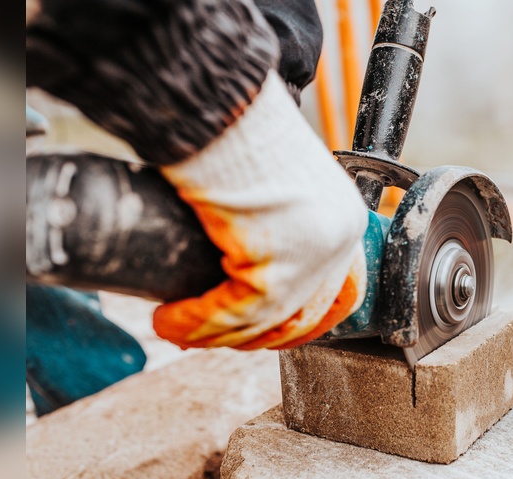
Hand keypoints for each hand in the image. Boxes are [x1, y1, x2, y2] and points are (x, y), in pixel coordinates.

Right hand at [153, 71, 368, 349]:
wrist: (220, 108)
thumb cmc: (238, 135)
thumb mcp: (276, 187)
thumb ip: (278, 222)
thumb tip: (243, 258)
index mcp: (344, 220)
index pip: (335, 294)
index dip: (294, 322)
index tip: (256, 334)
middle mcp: (338, 240)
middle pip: (301, 316)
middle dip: (251, 336)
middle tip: (207, 336)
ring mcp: (312, 255)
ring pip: (264, 320)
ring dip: (213, 333)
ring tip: (174, 328)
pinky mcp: (277, 264)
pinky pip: (236, 311)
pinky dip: (196, 322)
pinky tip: (168, 319)